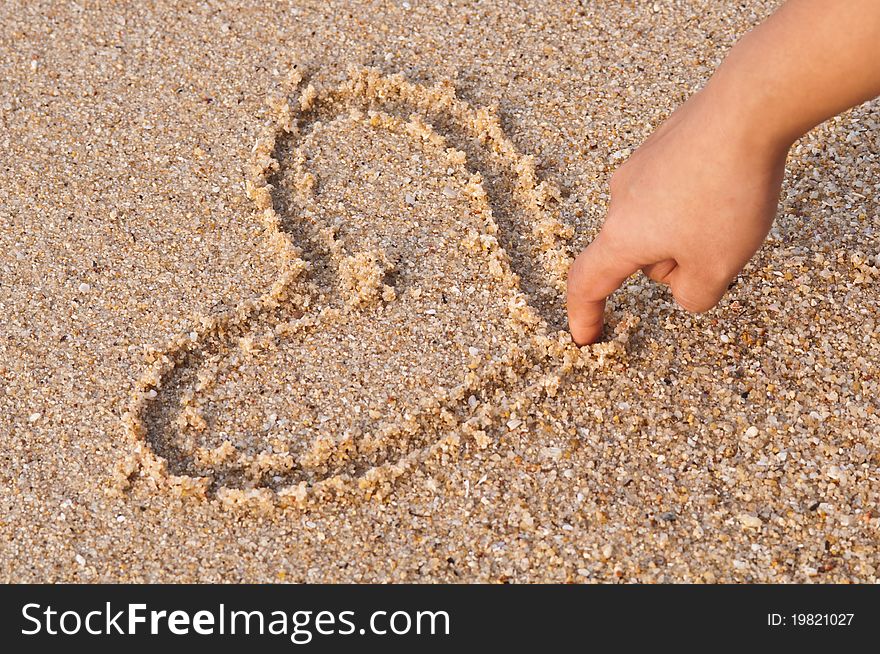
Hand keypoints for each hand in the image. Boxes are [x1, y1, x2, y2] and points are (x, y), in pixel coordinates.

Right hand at [566, 88, 788, 344]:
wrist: (747, 108)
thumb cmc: (726, 194)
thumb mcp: (717, 268)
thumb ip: (693, 297)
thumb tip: (683, 289)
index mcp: (623, 236)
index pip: (588, 284)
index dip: (584, 315)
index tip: (585, 336)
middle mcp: (620, 200)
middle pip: (636, 253)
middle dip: (671, 265)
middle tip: (720, 258)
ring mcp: (639, 166)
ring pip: (657, 220)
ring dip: (686, 231)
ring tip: (732, 213)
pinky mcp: (662, 144)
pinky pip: (672, 188)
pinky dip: (694, 200)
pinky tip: (729, 186)